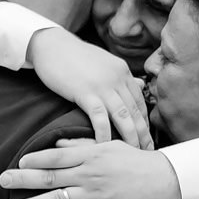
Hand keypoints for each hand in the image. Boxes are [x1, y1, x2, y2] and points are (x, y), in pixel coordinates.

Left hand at [0, 138, 180, 198]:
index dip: (35, 159)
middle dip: (24, 179)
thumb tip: (55, 146)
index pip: (56, 156)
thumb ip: (80, 147)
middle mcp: (89, 173)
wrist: (162, 178)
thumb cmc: (134, 160)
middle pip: (50, 176)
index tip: (19, 161)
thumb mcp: (108, 146)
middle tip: (3, 181)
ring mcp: (95, 193)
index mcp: (90, 155)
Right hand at [28, 28, 152, 149]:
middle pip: (135, 111)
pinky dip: (104, 134)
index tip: (147, 138)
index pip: (140, 101)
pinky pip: (99, 117)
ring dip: (129, 137)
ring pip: (122, 116)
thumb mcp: (104, 63)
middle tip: (147, 152)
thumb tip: (140, 84)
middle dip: (143, 134)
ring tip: (132, 152)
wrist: (51, 45)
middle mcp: (117, 78)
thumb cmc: (74, 56)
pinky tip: (105, 146)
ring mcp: (102, 85)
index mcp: (123, 71)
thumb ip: (121, 76)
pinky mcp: (85, 92)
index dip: (145, 122)